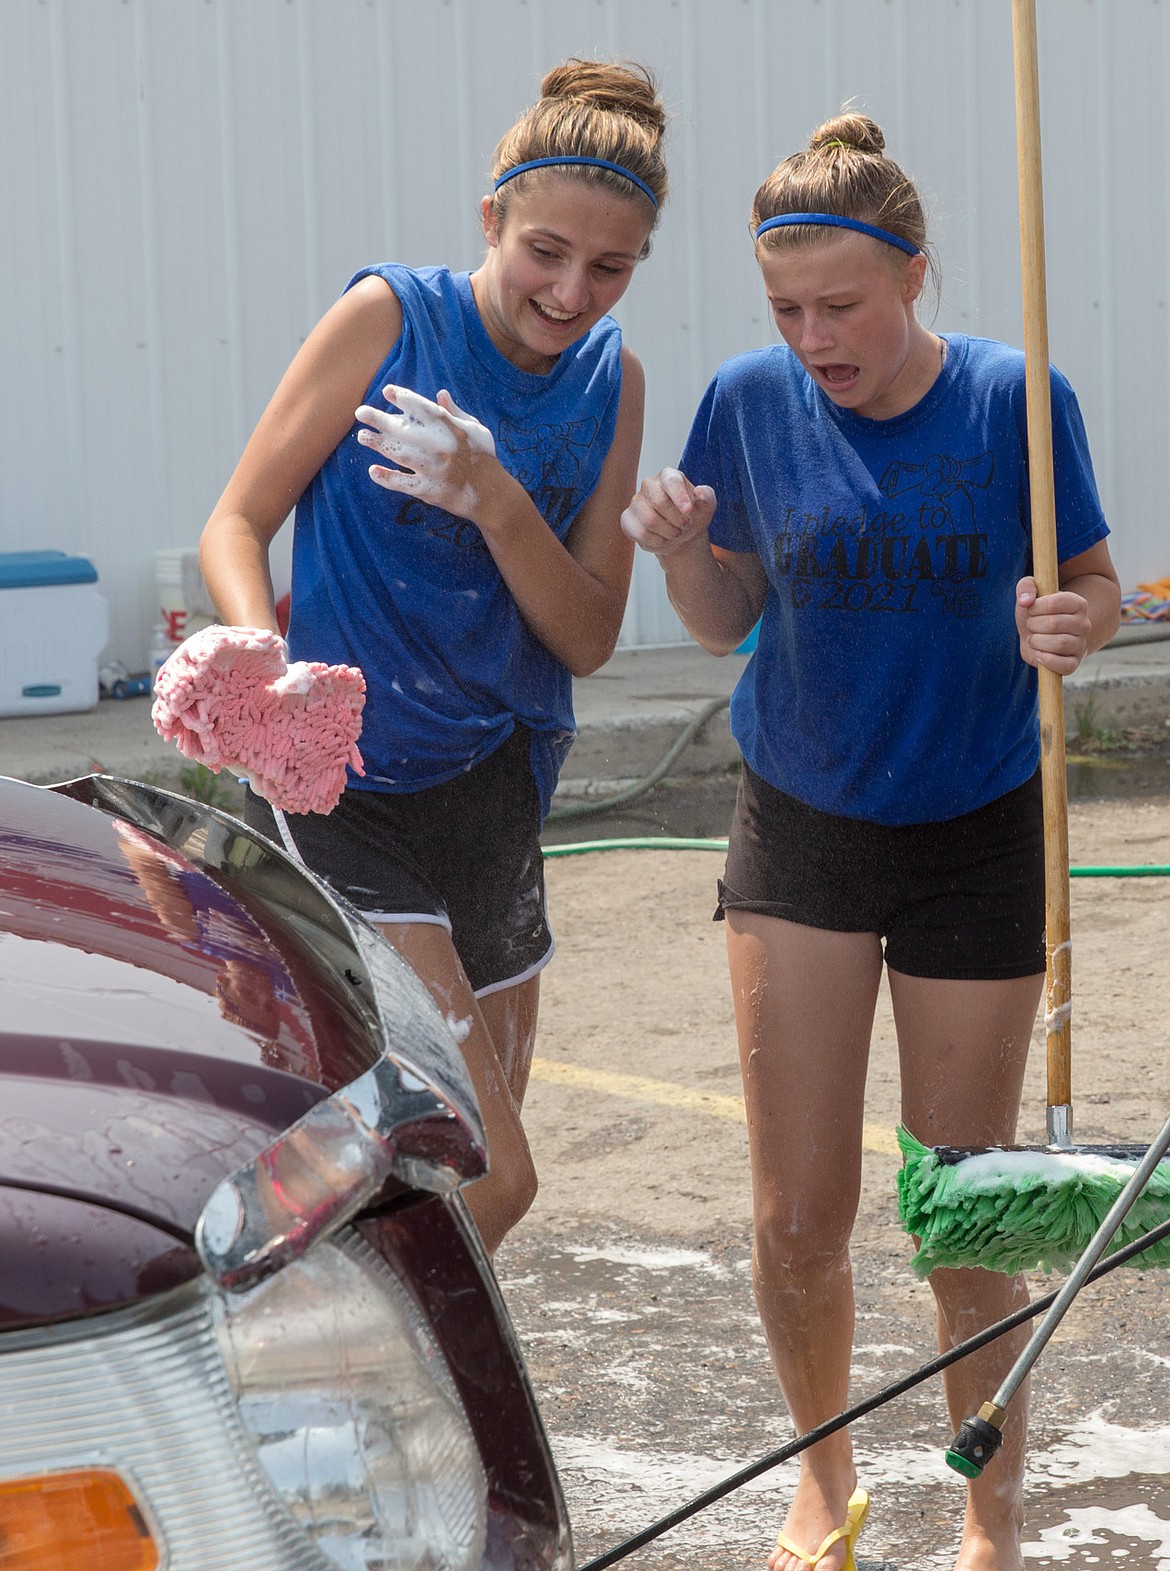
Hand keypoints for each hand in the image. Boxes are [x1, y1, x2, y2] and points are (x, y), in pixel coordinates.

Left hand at [356, 384, 496, 518]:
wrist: (491, 495)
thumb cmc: (483, 457)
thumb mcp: (476, 429)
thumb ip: (455, 413)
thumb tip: (440, 393)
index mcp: (452, 429)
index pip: (424, 409)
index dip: (404, 399)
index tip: (387, 392)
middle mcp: (441, 447)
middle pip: (405, 430)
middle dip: (380, 420)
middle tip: (360, 412)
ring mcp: (433, 470)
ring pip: (399, 455)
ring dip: (378, 445)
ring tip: (362, 436)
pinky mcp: (429, 491)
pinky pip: (403, 484)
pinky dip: (387, 478)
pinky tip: (372, 471)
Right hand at [620, 468, 716, 557]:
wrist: (681, 534)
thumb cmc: (693, 516)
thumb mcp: (707, 507)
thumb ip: (707, 497)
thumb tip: (699, 492)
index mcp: (668, 476)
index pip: (671, 481)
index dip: (679, 497)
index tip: (688, 512)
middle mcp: (649, 485)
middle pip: (659, 502)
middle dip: (676, 520)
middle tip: (685, 525)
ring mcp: (636, 502)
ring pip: (649, 521)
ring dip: (668, 533)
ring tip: (675, 533)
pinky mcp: (627, 519)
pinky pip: (639, 533)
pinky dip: (655, 542)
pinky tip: (662, 539)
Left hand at [1015, 576, 1093, 673]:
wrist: (1035, 636)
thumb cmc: (1034, 613)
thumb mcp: (1029, 594)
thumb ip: (1026, 587)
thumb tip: (1026, 601)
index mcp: (1078, 603)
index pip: (1054, 603)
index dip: (1035, 607)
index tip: (1031, 609)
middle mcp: (1084, 624)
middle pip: (1054, 624)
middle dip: (1033, 625)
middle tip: (1031, 625)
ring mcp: (1081, 644)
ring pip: (1059, 644)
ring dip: (1037, 642)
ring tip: (1034, 639)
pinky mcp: (1074, 663)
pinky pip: (1065, 665)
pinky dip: (1047, 660)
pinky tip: (1039, 653)